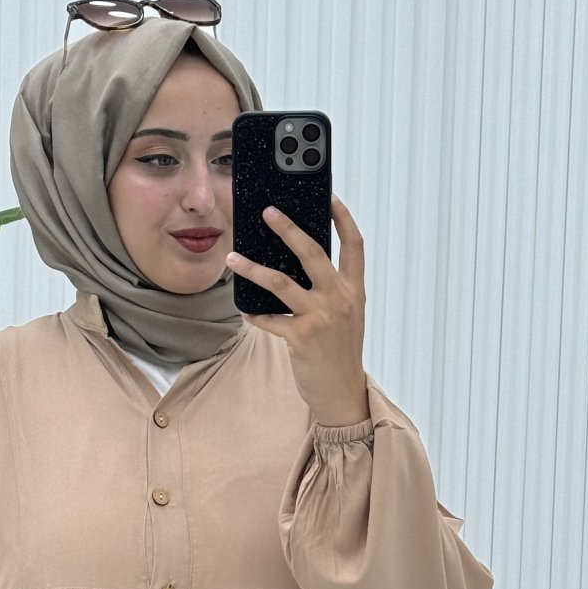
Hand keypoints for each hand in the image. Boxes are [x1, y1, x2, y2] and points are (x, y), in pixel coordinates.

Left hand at [227, 195, 369, 425]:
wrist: (342, 392)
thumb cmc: (340, 351)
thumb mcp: (345, 315)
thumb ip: (330, 289)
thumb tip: (297, 265)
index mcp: (354, 290)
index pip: (354, 245)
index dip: (343, 218)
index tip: (329, 196)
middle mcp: (340, 299)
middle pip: (313, 253)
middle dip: (289, 229)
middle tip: (268, 212)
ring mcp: (321, 317)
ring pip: (281, 283)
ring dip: (253, 269)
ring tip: (233, 259)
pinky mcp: (302, 337)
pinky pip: (270, 320)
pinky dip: (255, 314)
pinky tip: (244, 309)